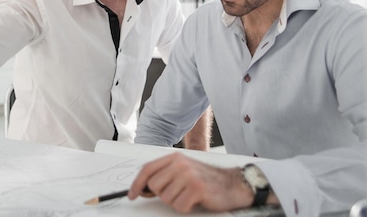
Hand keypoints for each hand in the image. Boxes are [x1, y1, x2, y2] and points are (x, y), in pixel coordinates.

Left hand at [128, 152, 253, 212]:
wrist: (234, 184)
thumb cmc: (207, 179)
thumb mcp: (184, 171)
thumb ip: (165, 175)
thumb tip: (143, 188)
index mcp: (175, 158)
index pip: (148, 169)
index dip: (137, 183)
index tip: (132, 195)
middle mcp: (180, 164)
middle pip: (155, 186)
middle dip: (163, 195)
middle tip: (178, 193)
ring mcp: (189, 175)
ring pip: (166, 198)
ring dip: (177, 202)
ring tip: (189, 195)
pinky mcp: (197, 189)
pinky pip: (179, 206)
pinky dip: (186, 207)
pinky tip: (196, 200)